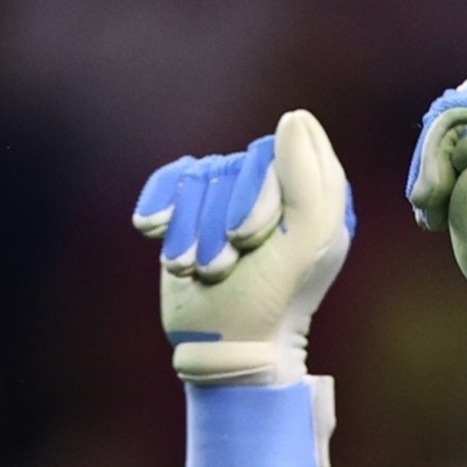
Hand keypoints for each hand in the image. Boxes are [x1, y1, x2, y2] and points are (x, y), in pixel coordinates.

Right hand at [134, 110, 353, 386]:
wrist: (225, 347)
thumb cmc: (272, 302)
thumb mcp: (306, 245)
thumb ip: (312, 180)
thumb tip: (292, 118)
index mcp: (313, 194)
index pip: (276, 152)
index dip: (257, 192)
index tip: (251, 238)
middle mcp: (274, 189)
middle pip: (232, 167)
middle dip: (219, 221)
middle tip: (222, 265)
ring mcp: (231, 197)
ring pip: (198, 180)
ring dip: (190, 231)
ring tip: (196, 270)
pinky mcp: (193, 209)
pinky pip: (170, 180)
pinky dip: (160, 207)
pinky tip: (152, 230)